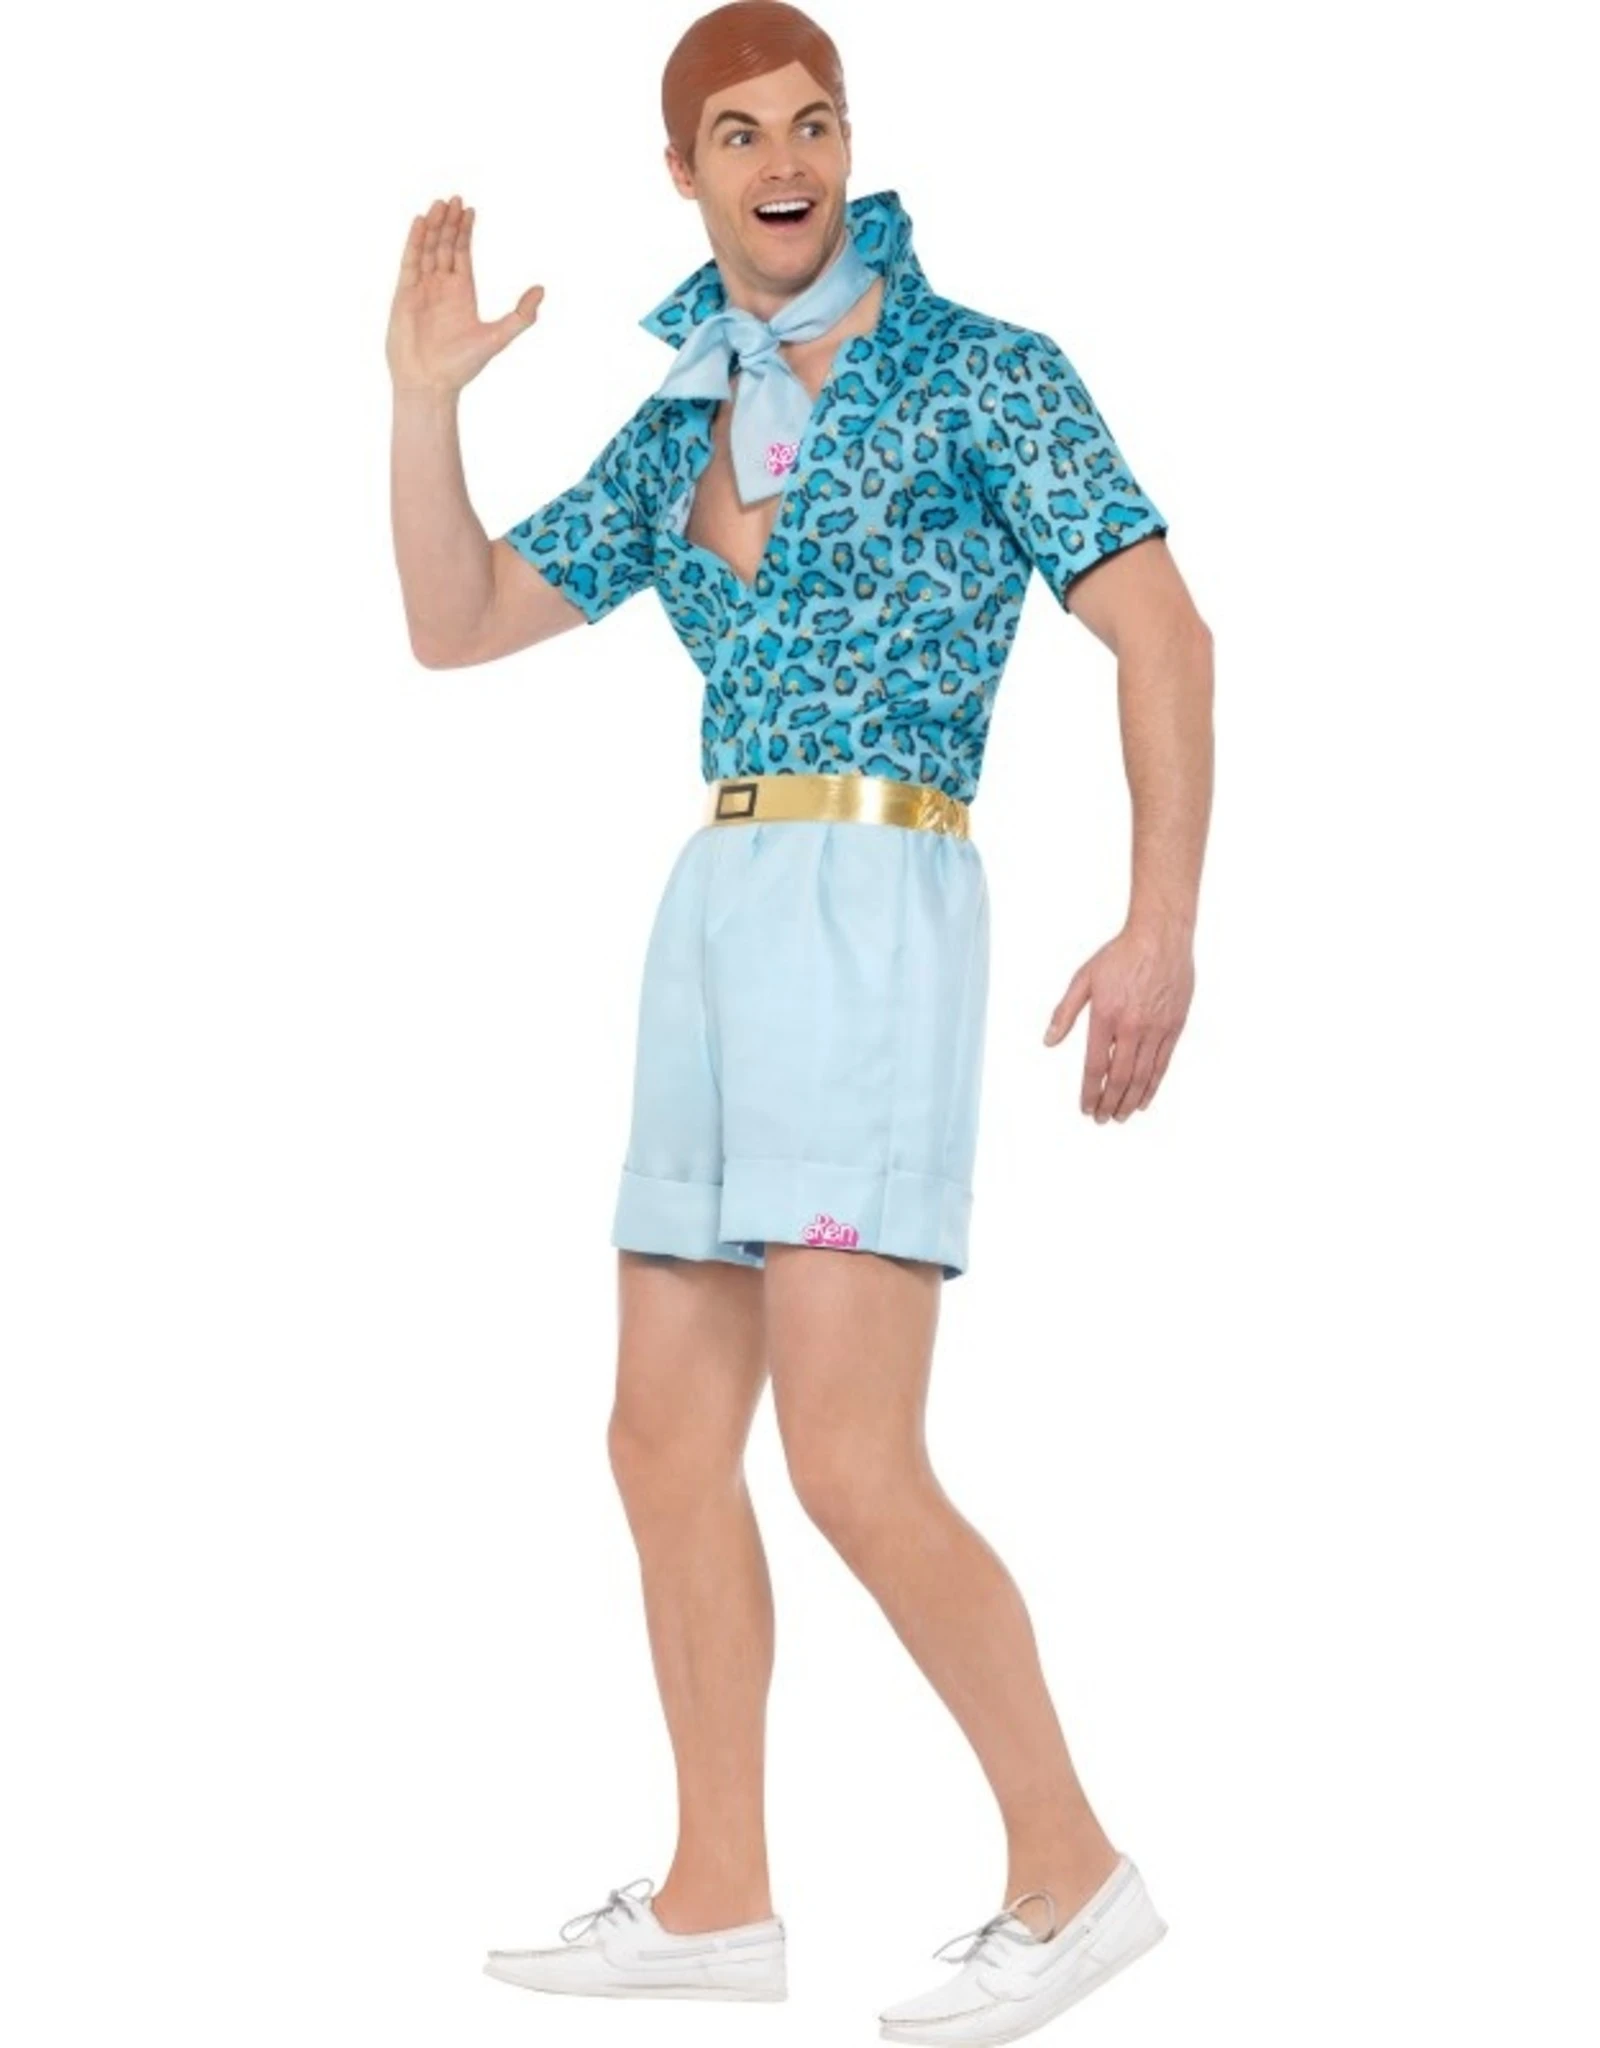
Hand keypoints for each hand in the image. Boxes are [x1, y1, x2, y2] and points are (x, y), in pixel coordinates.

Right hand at [386, 194, 544, 396]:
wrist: (430, 383)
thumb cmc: (462, 366)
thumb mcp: (498, 338)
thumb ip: (521, 315)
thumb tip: (542, 291)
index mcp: (462, 294)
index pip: (463, 254)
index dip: (465, 232)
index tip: (469, 209)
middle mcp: (442, 288)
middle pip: (445, 246)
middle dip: (449, 222)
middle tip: (454, 197)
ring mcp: (422, 289)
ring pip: (427, 249)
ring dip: (432, 226)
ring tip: (439, 203)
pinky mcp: (404, 295)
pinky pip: (409, 262)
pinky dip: (414, 242)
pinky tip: (419, 222)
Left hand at [1042, 921, 1193, 1119]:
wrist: (1161, 937)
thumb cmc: (1121, 955)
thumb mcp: (1083, 978)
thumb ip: (1065, 1012)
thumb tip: (1048, 1041)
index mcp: (1106, 1016)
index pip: (1095, 1065)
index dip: (1089, 1091)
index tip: (1085, 1106)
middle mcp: (1132, 1026)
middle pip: (1119, 1077)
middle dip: (1108, 1103)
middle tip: (1101, 1119)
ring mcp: (1156, 1028)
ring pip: (1143, 1076)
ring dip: (1130, 1101)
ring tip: (1120, 1116)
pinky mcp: (1175, 1027)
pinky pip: (1163, 1064)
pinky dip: (1153, 1086)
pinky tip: (1144, 1100)